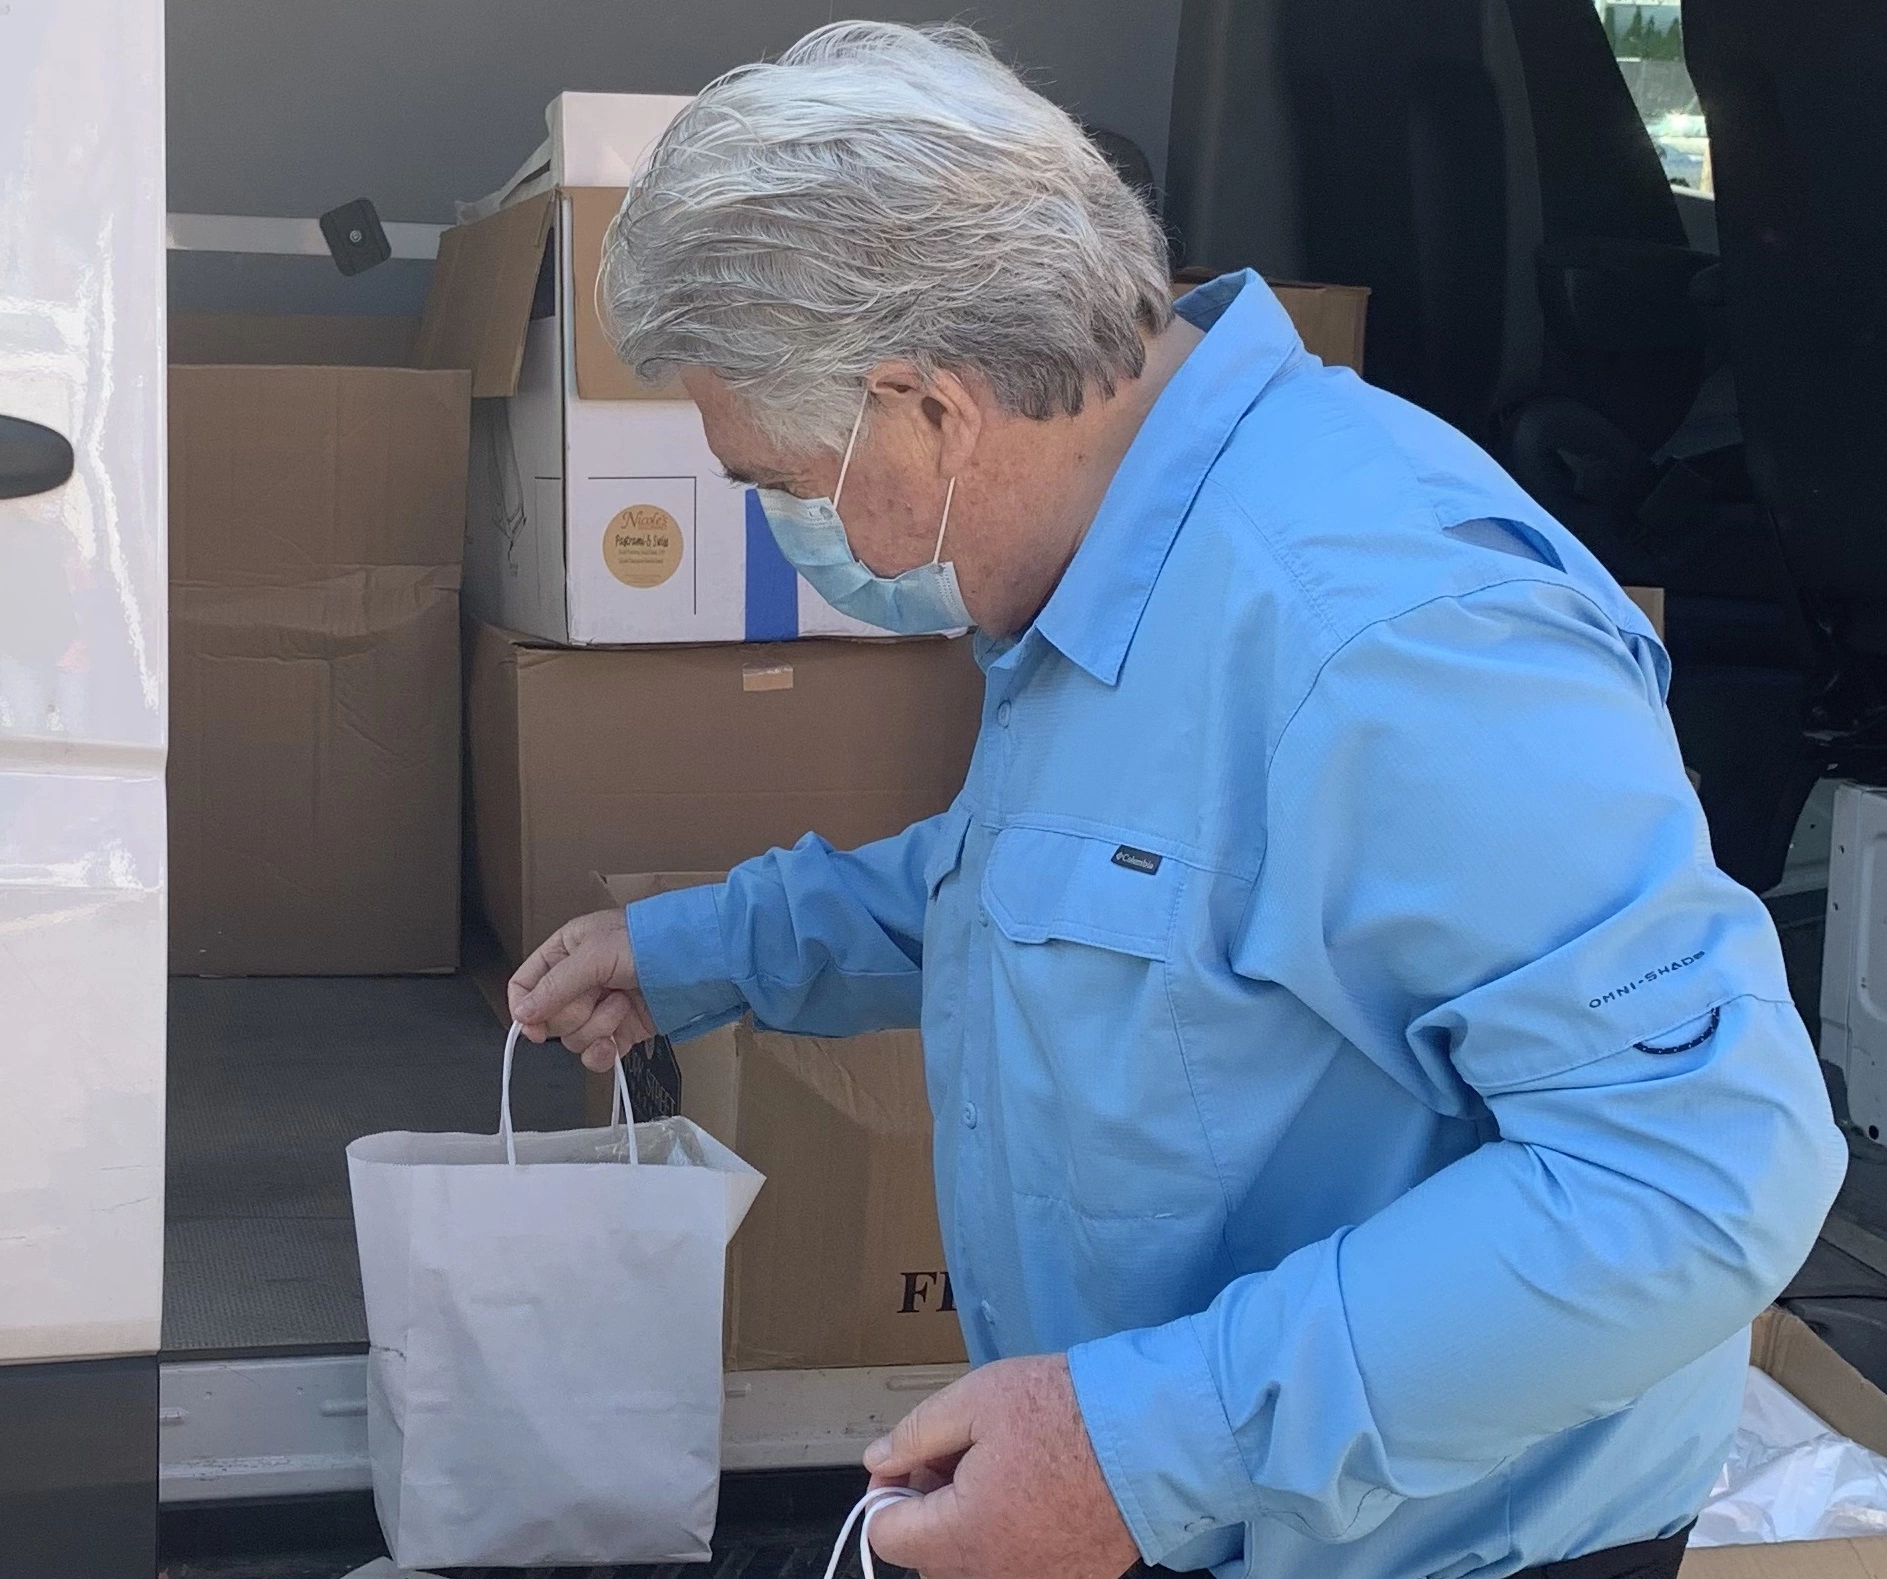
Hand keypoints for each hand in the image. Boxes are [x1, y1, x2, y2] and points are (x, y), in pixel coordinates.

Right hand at [508, 908, 655, 1071]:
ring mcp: (600, 1007)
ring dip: (597, 1027)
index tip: (533, 1027)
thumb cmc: (652, 942)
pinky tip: (615, 1042)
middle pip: (549, 1017)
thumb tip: (523, 1013)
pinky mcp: (620, 1030)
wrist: (698, 964)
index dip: (525, 1008)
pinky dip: (603, 1052)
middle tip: (598, 996)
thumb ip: (555, 985)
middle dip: (574, 1013)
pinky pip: (595, 1054)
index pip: (526, 984)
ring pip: (572, 1038)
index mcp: (566, 951)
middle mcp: (580, 980)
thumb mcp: (596, 955)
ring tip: (622, 1004)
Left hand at [862, 1354, 1138, 1578]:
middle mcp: (994, 1576)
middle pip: (927, 1555)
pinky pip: (1018, 1568)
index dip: (887, 1488)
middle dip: (928, 1506)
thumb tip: (879, 1460)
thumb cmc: (1063, 1411)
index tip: (912, 1456)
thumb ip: (916, 1434)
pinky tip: (1032, 1496)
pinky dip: (1012, 1540)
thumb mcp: (977, 1399)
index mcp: (961, 1535)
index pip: (885, 1536)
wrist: (1152, 1437)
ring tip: (998, 1471)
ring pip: (972, 1566)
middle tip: (959, 1454)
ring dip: (967, 1526)